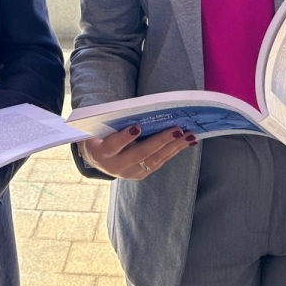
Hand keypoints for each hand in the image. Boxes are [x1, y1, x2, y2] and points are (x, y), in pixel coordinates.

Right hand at [79, 125, 195, 178]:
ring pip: (154, 160)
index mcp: (102, 152)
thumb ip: (113, 122)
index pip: (113, 145)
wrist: (97, 158)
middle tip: (176, 130)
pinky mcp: (140, 174)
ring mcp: (130, 173)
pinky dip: (173, 151)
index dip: (125, 137)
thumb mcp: (98, 129)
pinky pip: (158, 162)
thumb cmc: (99, 136)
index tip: (137, 127)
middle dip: (160, 141)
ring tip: (188, 136)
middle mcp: (116, 166)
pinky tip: (186, 142)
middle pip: (140, 153)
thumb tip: (138, 110)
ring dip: (173, 147)